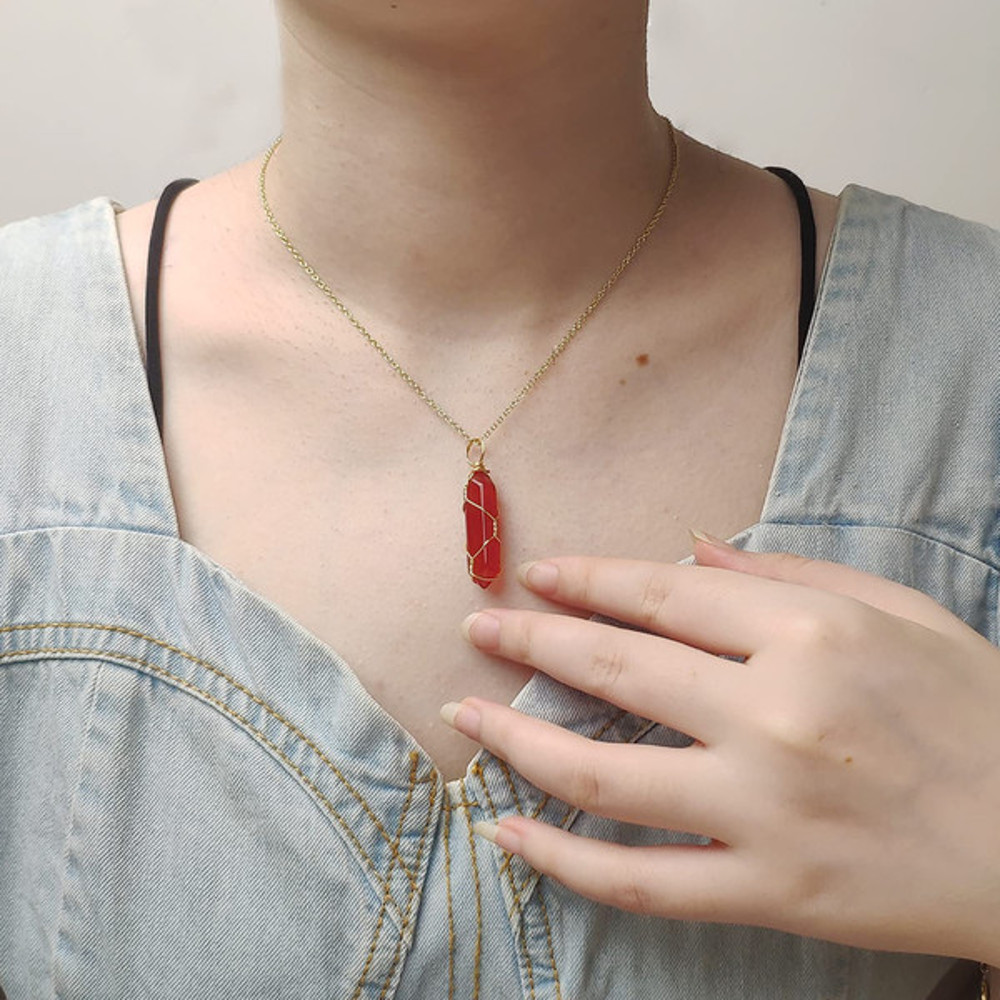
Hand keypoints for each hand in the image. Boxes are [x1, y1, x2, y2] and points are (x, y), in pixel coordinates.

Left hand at [442, 535, 999, 964]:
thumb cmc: (979, 711)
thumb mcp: (901, 611)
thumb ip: (789, 572)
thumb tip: (689, 543)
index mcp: (810, 633)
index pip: (662, 594)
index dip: (587, 579)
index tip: (536, 574)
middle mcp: (777, 715)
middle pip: (615, 670)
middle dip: (531, 642)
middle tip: (478, 630)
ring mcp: (766, 809)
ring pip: (605, 774)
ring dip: (519, 739)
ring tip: (467, 716)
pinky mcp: (771, 890)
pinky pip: (641, 879)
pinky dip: (562, 860)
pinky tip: (507, 831)